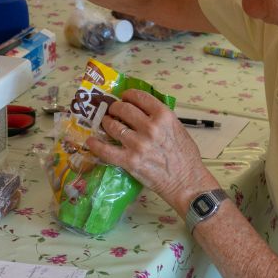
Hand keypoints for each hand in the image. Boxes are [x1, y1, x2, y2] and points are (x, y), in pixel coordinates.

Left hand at [85, 90, 219, 212]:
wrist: (187, 182)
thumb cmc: (186, 157)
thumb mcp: (178, 128)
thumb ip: (161, 118)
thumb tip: (143, 110)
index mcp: (164, 116)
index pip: (140, 97)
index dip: (128, 95)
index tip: (124, 97)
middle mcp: (150, 127)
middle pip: (123, 109)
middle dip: (115, 108)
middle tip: (113, 111)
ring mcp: (138, 144)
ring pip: (113, 126)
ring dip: (106, 122)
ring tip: (106, 123)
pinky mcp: (129, 161)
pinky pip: (106, 150)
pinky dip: (95, 145)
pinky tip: (91, 141)